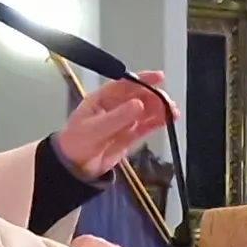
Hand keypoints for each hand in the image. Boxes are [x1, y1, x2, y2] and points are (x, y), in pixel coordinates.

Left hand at [53, 76, 171, 178]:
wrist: (74, 168)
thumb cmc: (76, 143)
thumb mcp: (96, 128)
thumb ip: (119, 117)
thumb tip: (139, 104)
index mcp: (102, 99)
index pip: (124, 84)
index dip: (142, 79)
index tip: (158, 78)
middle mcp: (114, 107)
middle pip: (138, 97)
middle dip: (154, 97)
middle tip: (167, 102)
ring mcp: (122, 122)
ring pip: (144, 111)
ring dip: (158, 110)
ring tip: (172, 112)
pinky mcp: (128, 136)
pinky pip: (145, 126)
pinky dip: (156, 122)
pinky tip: (166, 120)